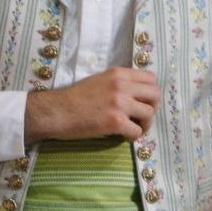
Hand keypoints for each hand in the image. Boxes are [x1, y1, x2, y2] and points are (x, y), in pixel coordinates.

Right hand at [24, 67, 160, 142]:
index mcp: (118, 74)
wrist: (55, 111)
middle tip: (141, 117)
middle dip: (152, 108)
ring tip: (133, 128)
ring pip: (149, 114)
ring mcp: (119, 103)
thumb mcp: (99, 81)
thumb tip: (136, 95)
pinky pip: (136, 131)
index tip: (142, 102)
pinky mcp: (115, 121)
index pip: (151, 78)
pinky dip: (133, 136)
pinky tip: (123, 136)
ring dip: (144, 124)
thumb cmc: (73, 98)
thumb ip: (118, 84)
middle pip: (155, 95)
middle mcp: (121, 85)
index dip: (150, 92)